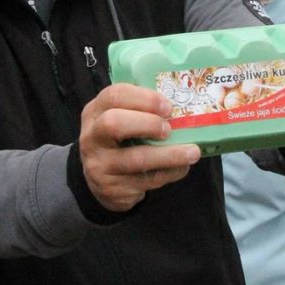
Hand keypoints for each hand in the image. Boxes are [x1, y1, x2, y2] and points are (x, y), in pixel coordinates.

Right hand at [79, 84, 199, 211]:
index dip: (144, 99)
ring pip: (136, 159)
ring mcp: (99, 165)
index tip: (168, 107)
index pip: (114, 95)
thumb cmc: (118, 141)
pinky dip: (169, 173)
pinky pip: (146, 180)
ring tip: (193, 152)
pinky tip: (181, 167)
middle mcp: (91, 137)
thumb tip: (182, 107)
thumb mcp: (119, 119)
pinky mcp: (112, 189)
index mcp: (95, 112)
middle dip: (147, 123)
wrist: (99, 181)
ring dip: (170, 155)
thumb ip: (140, 110)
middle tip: (169, 129)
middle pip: (114, 123)